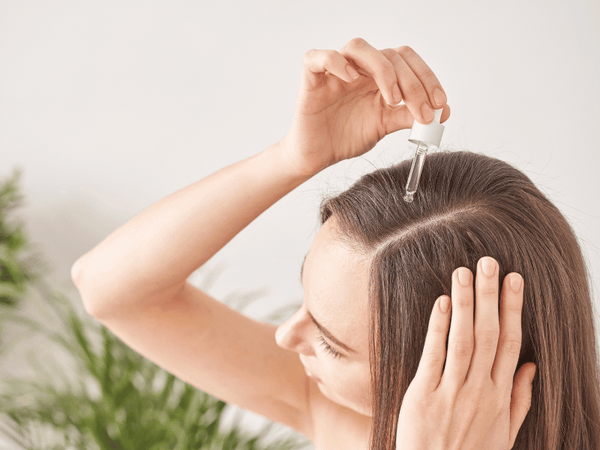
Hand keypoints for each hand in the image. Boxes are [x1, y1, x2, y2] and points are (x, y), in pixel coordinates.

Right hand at [279, 38, 449, 176]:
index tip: (440, 104)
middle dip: (413, 83)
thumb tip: (443, 112)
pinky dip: (336, 63)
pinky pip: (320, 58)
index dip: (427, 78)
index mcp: (378, 76)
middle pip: (390, 55)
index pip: (407, 61)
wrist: (318, 156)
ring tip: (391, 99)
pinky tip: (352, 80)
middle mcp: (359, 68)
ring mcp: (335, 71)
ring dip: (383, 69)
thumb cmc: (346, 137)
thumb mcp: (385, 126)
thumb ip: (409, 116)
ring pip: (359, 47)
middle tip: (422, 112)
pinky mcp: (312, 78)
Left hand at [396, 256, 535, 449]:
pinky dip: (438, 327)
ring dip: (466, 304)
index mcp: (500, 396)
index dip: (512, 309)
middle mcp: (479, 390)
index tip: (514, 280)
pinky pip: (433, 356)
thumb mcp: (504, 433)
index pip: (510, 343)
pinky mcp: (423, 395)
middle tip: (489, 262)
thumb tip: (531, 365)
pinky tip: (442, 303)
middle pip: (489, 335)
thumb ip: (520, 399)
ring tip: (464, 272)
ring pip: (463, 340)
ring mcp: (451, 392)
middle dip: (490, 296)